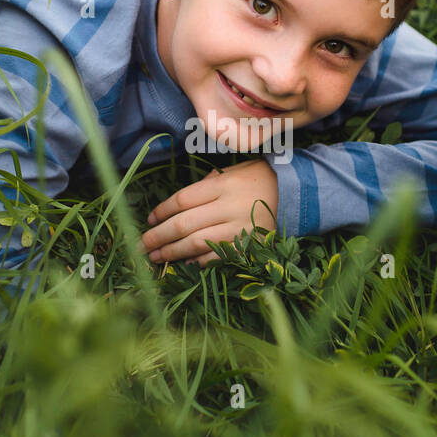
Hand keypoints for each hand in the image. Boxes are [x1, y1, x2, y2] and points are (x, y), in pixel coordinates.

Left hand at [140, 159, 277, 265]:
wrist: (294, 195)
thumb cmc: (257, 180)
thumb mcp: (232, 172)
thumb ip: (205, 186)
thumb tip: (174, 208)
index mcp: (223, 185)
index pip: (183, 200)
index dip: (162, 211)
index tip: (150, 219)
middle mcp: (229, 207)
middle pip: (184, 224)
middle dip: (159, 236)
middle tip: (142, 244)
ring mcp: (239, 229)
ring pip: (196, 244)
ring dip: (172, 252)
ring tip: (156, 257)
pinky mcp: (248, 246)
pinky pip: (216, 257)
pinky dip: (198, 262)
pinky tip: (184, 263)